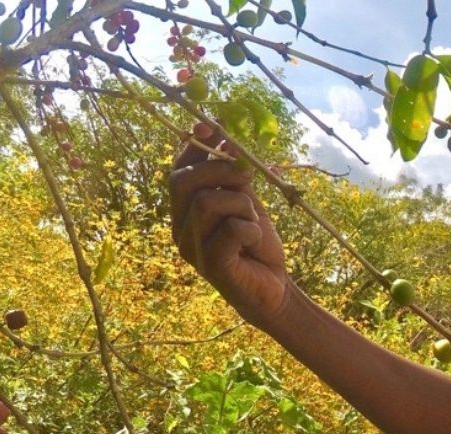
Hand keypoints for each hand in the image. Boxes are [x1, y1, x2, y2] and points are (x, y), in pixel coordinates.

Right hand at [168, 124, 293, 329]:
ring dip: (241, 204)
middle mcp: (180, 229)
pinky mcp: (212, 266)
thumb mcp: (245, 202)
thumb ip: (232, 175)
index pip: (177, 172)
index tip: (214, 128)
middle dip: (220, 171)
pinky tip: (254, 240)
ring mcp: (192, 250)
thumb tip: (225, 135)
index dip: (193, 147)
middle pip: (184, 182)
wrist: (273, 288)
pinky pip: (229, 231)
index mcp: (184, 212)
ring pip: (208, 203)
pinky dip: (250, 229)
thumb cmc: (256, 244)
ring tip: (253, 221)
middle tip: (247, 179)